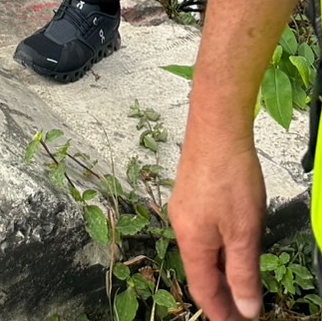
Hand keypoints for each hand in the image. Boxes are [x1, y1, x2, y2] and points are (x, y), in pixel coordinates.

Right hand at [169, 134, 264, 320]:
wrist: (217, 126)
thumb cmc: (229, 174)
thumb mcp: (244, 232)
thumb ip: (244, 273)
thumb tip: (246, 309)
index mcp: (191, 241)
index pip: (203, 290)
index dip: (221, 313)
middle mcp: (182, 225)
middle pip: (200, 270)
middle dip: (221, 294)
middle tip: (243, 310)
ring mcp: (185, 207)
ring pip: (203, 250)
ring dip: (221, 270)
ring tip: (242, 283)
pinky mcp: (192, 192)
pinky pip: (204, 230)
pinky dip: (219, 247)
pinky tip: (234, 244)